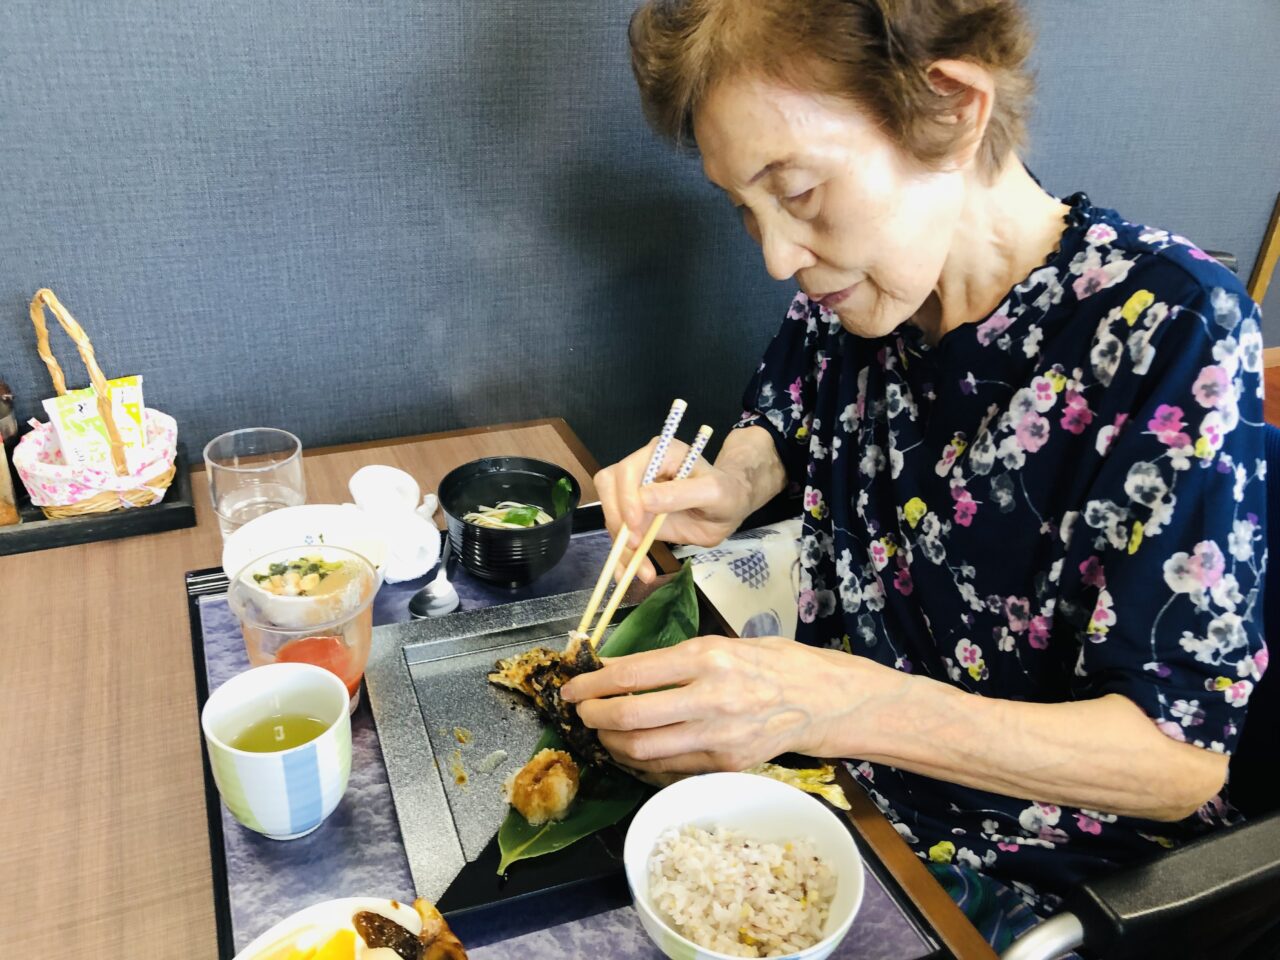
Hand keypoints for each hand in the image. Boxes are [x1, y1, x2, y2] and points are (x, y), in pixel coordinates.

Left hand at [560, 635, 874, 773]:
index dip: (592, 684)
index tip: (572, 688)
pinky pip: (668, 769)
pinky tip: (633, 750)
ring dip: (611, 744)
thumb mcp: (723, 643)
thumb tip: (621, 670)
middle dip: (593, 717)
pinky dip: (641, 762)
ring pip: (643, 750)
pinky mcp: (726, 763)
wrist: (822, 699)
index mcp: (707, 657)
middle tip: (581, 712)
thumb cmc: (772, 663)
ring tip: (602, 733)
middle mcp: (710, 697)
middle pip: (630, 718)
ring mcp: (719, 736)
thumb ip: (674, 659)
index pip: (631, 674)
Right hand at [594, 438, 752, 583]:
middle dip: (617, 520)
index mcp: (661, 453)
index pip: (628, 469)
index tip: (635, 524)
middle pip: (609, 489)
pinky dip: (624, 558)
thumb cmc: (727, 494)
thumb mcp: (713, 493)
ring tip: (642, 571)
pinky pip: (622, 536)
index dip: (626, 496)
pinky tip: (633, 574)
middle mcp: (643, 469)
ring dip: (621, 547)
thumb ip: (681, 494)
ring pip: (613, 516)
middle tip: (635, 546)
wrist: (729, 508)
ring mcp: (636, 493)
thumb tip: (643, 500)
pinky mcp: (637, 516)